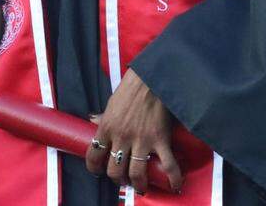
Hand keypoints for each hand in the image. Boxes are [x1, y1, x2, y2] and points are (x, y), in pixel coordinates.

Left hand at [84, 68, 182, 193]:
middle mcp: (122, 137)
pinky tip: (173, 185)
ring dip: (139, 184)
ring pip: (136, 173)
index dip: (94, 168)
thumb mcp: (111, 104)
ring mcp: (141, 140)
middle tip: (123, 178)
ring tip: (141, 186)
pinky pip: (167, 165)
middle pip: (115, 170)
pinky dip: (172, 178)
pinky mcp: (160, 139)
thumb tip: (91, 120)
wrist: (151, 78)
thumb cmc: (130, 90)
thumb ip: (103, 117)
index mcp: (107, 127)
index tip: (99, 171)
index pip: (94, 155)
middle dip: (118, 179)